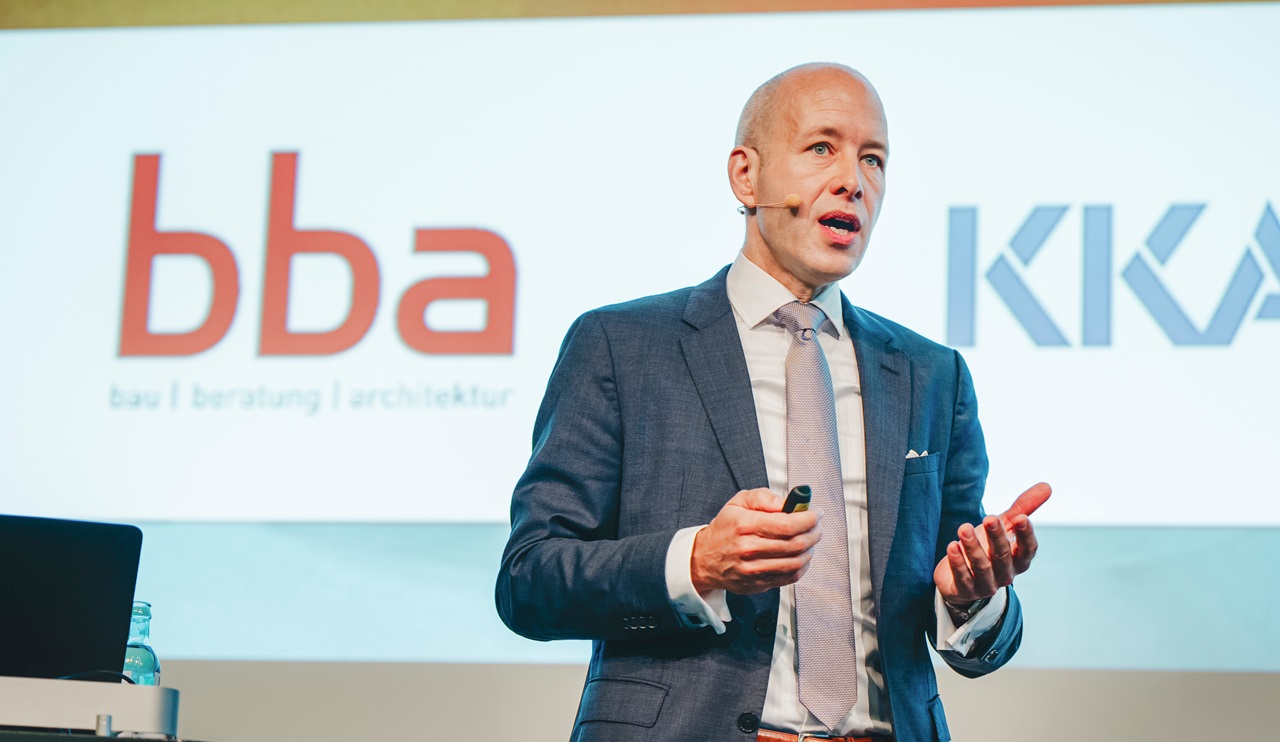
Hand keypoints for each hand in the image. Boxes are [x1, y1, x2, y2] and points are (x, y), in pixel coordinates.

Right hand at [691, 488, 821, 594]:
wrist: (704, 559)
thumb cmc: (725, 529)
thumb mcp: (738, 503)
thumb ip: (764, 497)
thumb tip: (788, 503)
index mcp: (745, 525)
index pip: (788, 524)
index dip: (809, 518)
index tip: (816, 513)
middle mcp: (749, 549)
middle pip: (796, 544)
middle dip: (814, 532)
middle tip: (816, 525)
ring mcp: (754, 570)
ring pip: (796, 562)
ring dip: (810, 549)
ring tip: (809, 539)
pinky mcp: (758, 584)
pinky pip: (790, 577)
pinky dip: (802, 566)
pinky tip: (801, 555)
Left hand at [934, 482, 1050, 605]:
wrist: (962, 576)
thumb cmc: (988, 547)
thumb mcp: (1004, 527)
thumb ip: (1023, 508)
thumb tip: (1047, 485)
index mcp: (1019, 560)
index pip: (1028, 550)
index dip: (1026, 535)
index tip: (1020, 517)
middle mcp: (1006, 574)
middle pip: (1003, 556)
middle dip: (997, 537)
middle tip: (989, 517)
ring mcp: (986, 585)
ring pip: (982, 567)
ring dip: (973, 548)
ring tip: (963, 528)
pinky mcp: (965, 591)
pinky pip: (963, 578)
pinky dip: (958, 563)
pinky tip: (952, 546)